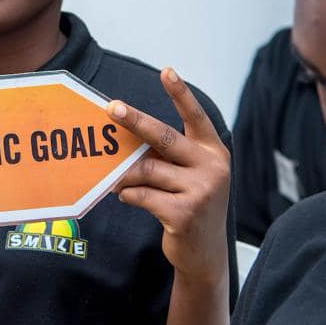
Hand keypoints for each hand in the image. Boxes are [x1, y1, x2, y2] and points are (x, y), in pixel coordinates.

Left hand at [109, 67, 229, 283]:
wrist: (205, 253)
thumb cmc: (190, 205)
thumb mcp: (188, 177)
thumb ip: (166, 159)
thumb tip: (125, 143)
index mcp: (213, 152)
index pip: (195, 117)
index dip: (180, 94)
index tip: (167, 71)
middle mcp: (212, 168)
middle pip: (164, 137)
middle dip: (135, 121)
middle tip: (112, 108)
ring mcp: (201, 191)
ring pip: (147, 170)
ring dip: (124, 174)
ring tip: (114, 178)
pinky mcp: (185, 213)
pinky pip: (143, 195)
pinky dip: (129, 195)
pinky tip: (126, 197)